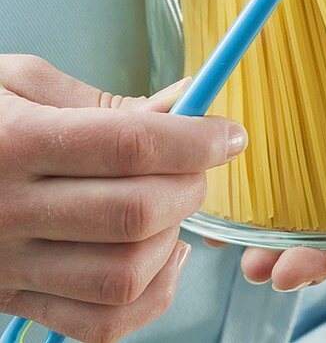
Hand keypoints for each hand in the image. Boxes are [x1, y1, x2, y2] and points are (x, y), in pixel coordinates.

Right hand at [0, 55, 246, 342]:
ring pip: (123, 276)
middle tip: (200, 161)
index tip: (229, 133)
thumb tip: (183, 104)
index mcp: (17, 143)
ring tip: (176, 204)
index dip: (195, 138)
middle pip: (135, 213)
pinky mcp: (15, 301)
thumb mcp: (16, 82)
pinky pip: (99, 325)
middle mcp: (12, 211)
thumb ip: (102, 101)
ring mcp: (12, 266)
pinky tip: (161, 258)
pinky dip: (149, 299)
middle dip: (191, 185)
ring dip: (174, 239)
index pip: (129, 146)